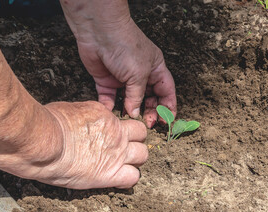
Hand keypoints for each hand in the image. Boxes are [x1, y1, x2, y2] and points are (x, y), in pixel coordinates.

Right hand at [36, 101, 147, 188]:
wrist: (46, 143)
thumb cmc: (49, 125)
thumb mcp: (72, 109)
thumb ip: (87, 115)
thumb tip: (86, 119)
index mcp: (106, 117)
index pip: (125, 122)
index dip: (123, 129)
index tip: (115, 135)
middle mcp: (117, 134)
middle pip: (141, 135)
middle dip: (135, 141)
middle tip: (123, 149)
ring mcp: (117, 153)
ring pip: (143, 155)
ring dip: (135, 160)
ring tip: (122, 165)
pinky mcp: (110, 174)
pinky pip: (133, 178)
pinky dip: (128, 180)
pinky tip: (118, 180)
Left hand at [60, 0, 176, 127]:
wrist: (99, 33)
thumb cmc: (125, 46)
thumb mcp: (138, 74)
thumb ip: (137, 96)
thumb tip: (135, 113)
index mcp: (156, 69)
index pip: (166, 91)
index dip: (168, 107)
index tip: (166, 122)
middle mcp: (141, 75)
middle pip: (149, 98)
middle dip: (149, 112)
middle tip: (147, 124)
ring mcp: (124, 79)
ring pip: (130, 101)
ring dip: (130, 111)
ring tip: (130, 121)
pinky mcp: (107, 81)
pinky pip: (110, 98)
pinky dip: (111, 106)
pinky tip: (112, 113)